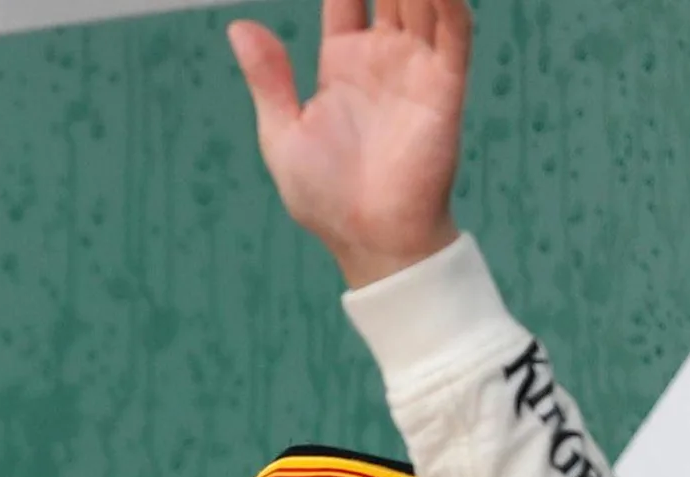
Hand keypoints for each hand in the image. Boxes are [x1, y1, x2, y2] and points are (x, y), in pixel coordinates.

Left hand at [229, 0, 471, 287]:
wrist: (365, 239)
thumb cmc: (323, 195)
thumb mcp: (282, 131)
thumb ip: (268, 76)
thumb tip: (238, 26)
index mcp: (343, 63)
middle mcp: (384, 57)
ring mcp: (417, 68)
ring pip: (423, 0)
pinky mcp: (444, 87)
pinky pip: (452, 32)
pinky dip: (445, 2)